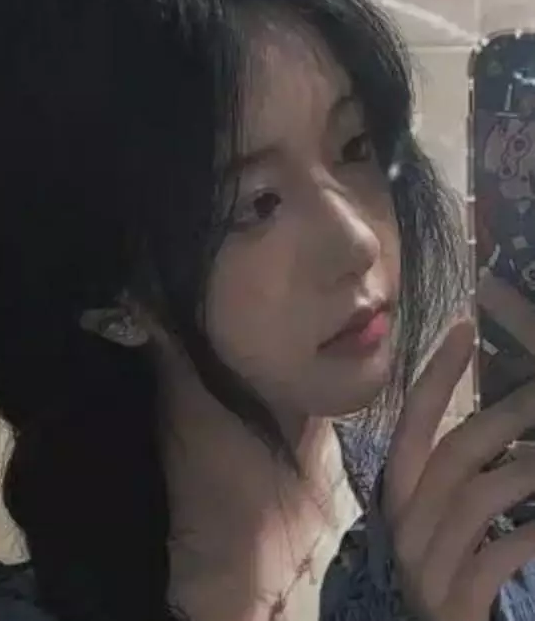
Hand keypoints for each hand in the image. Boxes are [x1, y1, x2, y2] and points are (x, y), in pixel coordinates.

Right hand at [383, 319, 534, 620]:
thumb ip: (467, 469)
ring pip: (476, 497)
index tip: (463, 329)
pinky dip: (532, 534)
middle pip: (453, 453)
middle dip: (506, 418)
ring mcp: (423, 562)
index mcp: (401, 492)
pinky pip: (498, 554)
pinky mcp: (451, 600)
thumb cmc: (451, 564)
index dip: (437, 375)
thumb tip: (505, 417)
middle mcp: (403, 519)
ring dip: (528, 471)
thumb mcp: (450, 512)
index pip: (414, 422)